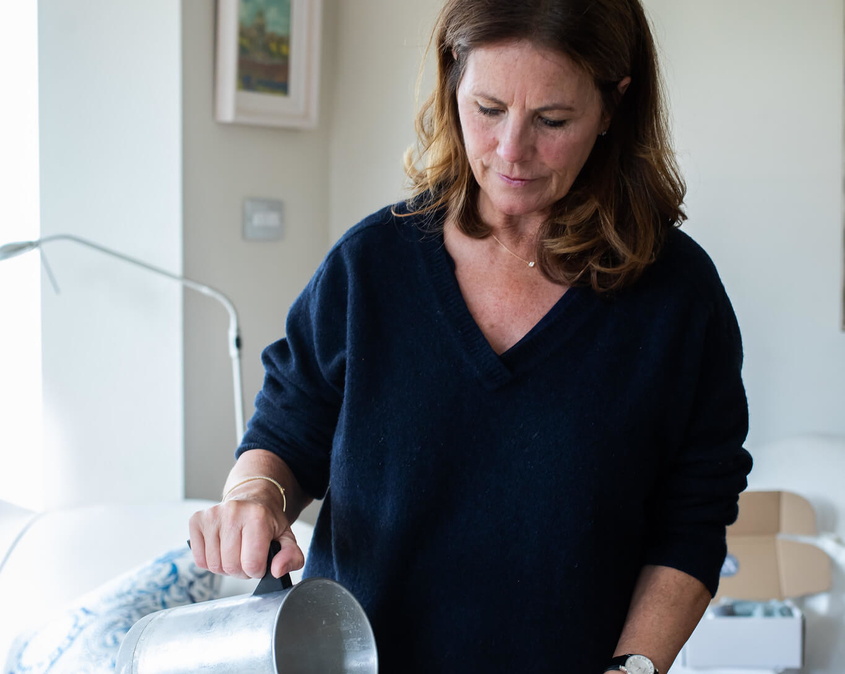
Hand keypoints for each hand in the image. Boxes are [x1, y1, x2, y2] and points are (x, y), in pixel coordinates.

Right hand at [188, 486, 304, 579]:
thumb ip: (292, 556)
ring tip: (236, 553)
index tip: (261, 560)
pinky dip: (210, 562)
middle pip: (231, 567)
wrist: (252, 499)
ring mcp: (212, 515)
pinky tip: (221, 549)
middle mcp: (233, 511)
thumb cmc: (268, 521)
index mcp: (257, 516)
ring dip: (226, 568)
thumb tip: (277, 570)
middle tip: (248, 557)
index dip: (258, 570)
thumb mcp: (287, 537)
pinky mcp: (197, 519)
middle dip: (242, 571)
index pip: (252, 564)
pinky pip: (199, 559)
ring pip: (214, 566)